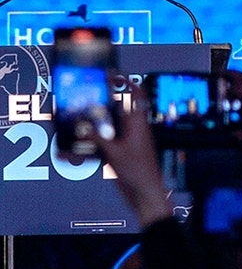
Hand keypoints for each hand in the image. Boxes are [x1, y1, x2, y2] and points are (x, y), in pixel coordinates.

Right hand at [79, 84, 170, 225]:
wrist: (144, 195)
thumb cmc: (138, 173)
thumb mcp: (115, 153)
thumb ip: (99, 137)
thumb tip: (83, 124)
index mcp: (138, 125)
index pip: (137, 96)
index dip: (128, 83)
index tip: (113, 73)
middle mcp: (133, 130)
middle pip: (117, 109)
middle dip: (101, 103)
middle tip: (83, 96)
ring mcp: (126, 142)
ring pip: (107, 128)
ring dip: (92, 126)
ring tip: (73, 122)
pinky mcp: (119, 154)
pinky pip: (102, 145)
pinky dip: (88, 146)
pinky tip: (71, 150)